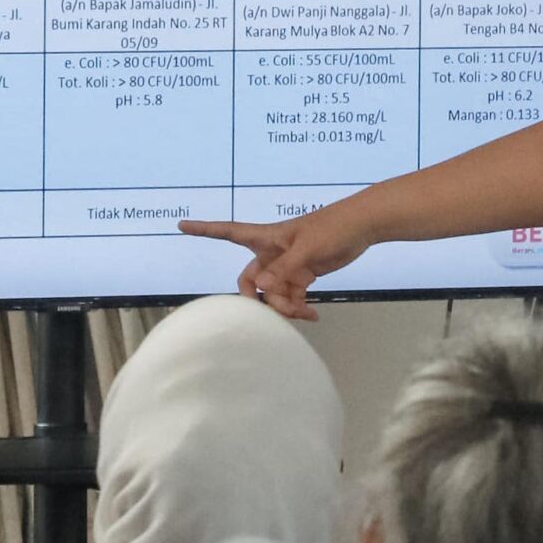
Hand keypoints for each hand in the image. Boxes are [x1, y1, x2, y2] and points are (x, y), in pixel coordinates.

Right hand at [178, 206, 372, 318]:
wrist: (361, 227)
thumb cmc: (332, 228)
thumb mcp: (307, 248)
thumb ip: (284, 269)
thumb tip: (263, 287)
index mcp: (266, 238)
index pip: (227, 231)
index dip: (204, 230)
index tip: (181, 226)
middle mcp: (271, 253)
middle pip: (250, 280)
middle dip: (258, 298)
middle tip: (273, 311)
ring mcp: (286, 266)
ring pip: (272, 294)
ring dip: (284, 307)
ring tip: (305, 313)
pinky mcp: (303, 276)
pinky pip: (291, 297)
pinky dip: (299, 308)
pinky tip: (313, 316)